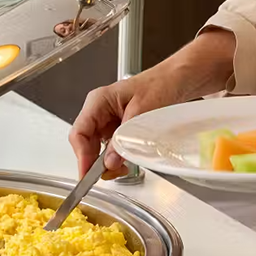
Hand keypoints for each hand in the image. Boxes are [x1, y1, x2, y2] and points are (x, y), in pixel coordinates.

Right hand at [68, 65, 189, 176]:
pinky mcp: (117, 128)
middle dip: (94, 163)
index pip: (79, 132)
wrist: (175, 80)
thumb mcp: (142, 112)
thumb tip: (109, 162)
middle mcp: (99, 110)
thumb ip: (123, 138)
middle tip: (109, 175)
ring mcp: (107, 120)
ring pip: (96, 147)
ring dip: (105, 162)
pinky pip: (109, 147)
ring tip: (120, 168)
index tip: (88, 175)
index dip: (82, 156)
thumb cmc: (159, 85)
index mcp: (98, 101)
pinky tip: (125, 162)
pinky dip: (115, 158)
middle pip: (85, 142)